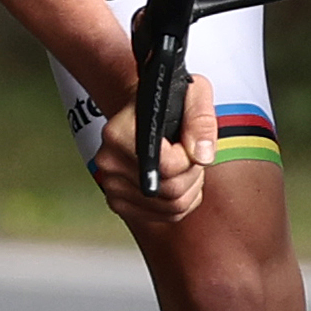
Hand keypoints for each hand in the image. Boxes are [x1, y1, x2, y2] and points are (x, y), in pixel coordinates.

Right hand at [86, 68, 219, 224]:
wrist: (144, 112)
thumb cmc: (167, 101)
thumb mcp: (193, 94)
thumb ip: (201, 121)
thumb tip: (201, 156)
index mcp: (119, 133)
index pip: (168, 166)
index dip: (189, 157)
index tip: (185, 142)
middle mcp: (109, 162)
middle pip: (171, 191)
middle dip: (192, 174)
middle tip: (187, 153)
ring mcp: (111, 185)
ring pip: (171, 208)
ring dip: (189, 190)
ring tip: (182, 165)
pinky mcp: (119, 203)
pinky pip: (165, 217)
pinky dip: (179, 203)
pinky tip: (175, 180)